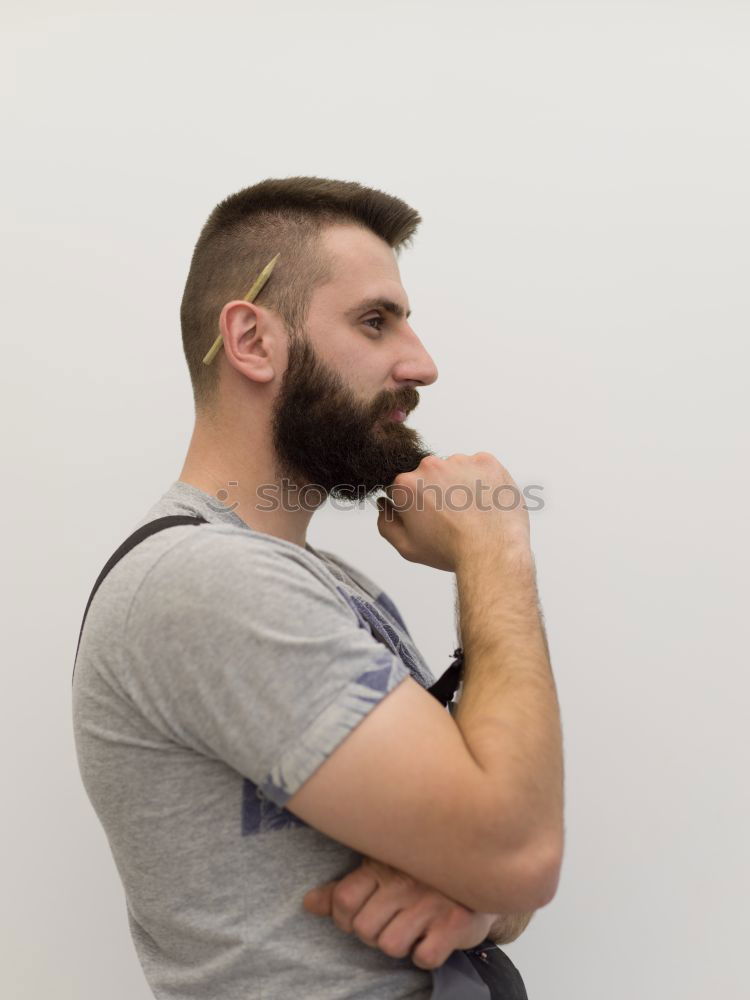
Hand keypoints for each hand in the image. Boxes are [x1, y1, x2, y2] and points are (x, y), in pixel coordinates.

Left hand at [302, 856, 496, 969]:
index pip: (343, 899)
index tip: (356, 916)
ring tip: (414, 926)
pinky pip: (423, 957)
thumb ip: (347, 888)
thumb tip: (308, 904)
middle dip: (373, 934)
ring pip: (389, 946)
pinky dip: (426, 954)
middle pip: (363, 929)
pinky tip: (433, 935)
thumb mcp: (382, 870)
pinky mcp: (454, 923)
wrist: (482, 869)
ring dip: (400, 944)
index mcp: (383, 864)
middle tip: (392, 920)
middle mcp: (405, 881)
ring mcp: (429, 902)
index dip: (342, 917)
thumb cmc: (423, 873)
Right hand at [376, 452, 530, 572]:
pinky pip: (478, 467)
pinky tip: (483, 502)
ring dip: (458, 485)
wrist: (493, 550)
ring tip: (470, 511)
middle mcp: (430, 466)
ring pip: (454, 469)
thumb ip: (386, 523)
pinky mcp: (485, 461)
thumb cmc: (452, 550)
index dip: (413, 503)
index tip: (426, 515)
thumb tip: (384, 505)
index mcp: (406, 485)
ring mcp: (459, 461)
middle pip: (428, 475)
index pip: (402, 486)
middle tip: (450, 517)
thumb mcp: (407, 547)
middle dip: (435, 491)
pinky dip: (480, 481)